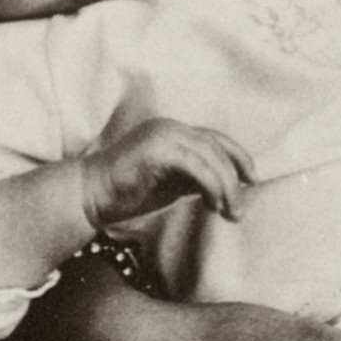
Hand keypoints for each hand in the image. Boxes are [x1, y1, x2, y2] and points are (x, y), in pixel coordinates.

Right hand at [78, 116, 254, 229]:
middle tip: (240, 208)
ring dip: (226, 187)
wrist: (88, 196)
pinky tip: (212, 205)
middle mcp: (171, 128)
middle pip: (217, 147)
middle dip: (235, 177)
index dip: (239, 158)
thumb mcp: (171, 184)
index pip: (216, 140)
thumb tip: (229, 187)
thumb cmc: (128, 193)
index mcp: (174, 132)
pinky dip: (210, 186)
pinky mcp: (157, 149)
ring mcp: (163, 135)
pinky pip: (196, 167)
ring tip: (230, 212)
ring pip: (210, 157)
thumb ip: (196, 178)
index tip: (253, 180)